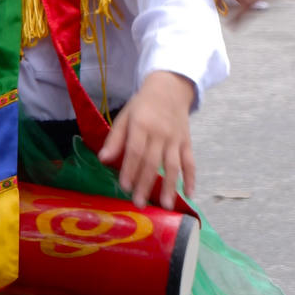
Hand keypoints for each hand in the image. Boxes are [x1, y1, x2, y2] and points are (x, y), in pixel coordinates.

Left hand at [98, 71, 195, 209]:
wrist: (170, 87)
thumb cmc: (143, 105)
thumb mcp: (125, 116)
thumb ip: (115, 139)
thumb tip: (103, 159)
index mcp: (142, 125)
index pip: (135, 151)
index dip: (130, 170)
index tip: (124, 187)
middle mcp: (160, 133)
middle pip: (152, 162)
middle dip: (145, 184)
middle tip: (139, 204)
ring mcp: (176, 139)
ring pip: (173, 165)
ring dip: (169, 187)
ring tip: (166, 206)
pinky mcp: (187, 142)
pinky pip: (190, 161)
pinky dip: (191, 178)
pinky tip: (189, 194)